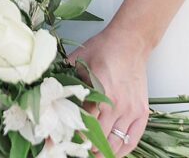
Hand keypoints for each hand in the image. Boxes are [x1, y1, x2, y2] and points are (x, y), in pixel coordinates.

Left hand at [70, 26, 150, 156]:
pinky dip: (121, 151)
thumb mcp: (78, 60)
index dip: (69, 135)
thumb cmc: (103, 49)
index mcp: (99, 92)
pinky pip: (131, 141)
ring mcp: (131, 111)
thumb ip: (65, 78)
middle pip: (98, 139)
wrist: (130, 42)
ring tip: (90, 154)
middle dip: (85, 147)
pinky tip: (110, 153)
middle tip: (74, 148)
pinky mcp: (142, 113)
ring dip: (101, 152)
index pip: (82, 124)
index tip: (58, 140)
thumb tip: (46, 90)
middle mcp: (117, 105)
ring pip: (115, 144)